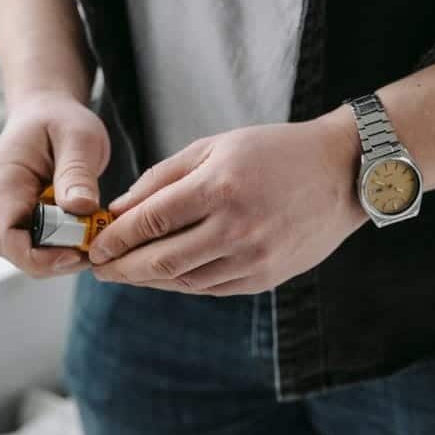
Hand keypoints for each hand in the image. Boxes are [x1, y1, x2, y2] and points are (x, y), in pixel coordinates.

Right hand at [0, 92, 109, 276]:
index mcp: (4, 182)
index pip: (6, 238)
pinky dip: (65, 246)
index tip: (75, 253)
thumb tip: (80, 208)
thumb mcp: (78, 137)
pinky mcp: (24, 219)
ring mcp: (8, 214)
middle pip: (17, 253)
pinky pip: (41, 246)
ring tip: (96, 237)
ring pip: (30, 254)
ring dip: (64, 254)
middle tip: (96, 248)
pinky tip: (89, 233)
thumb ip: (77, 172)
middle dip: (57, 259)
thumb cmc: (59, 120)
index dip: (38, 257)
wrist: (46, 112)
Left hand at [88, 109, 366, 295]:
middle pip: (161, 260)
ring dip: (147, 280)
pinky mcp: (265, 277)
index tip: (94, 244)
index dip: (116, 237)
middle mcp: (236, 228)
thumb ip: (164, 177)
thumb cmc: (273, 152)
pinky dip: (180, 284)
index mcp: (220, 188)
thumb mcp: (215, 147)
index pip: (151, 221)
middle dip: (121, 267)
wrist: (340, 174)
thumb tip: (119, 210)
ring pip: (183, 280)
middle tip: (98, 267)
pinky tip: (163, 276)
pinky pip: (210, 288)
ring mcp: (253, 258)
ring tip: (125, 272)